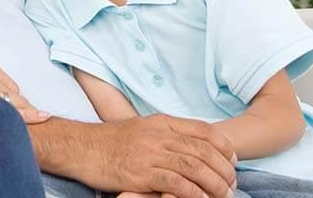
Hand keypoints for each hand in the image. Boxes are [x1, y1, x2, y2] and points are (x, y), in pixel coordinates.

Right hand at [100, 114, 236, 197]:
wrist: (80, 147)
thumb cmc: (109, 140)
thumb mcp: (140, 127)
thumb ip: (165, 133)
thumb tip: (190, 144)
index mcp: (161, 122)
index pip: (204, 130)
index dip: (224, 146)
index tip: (232, 160)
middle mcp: (158, 135)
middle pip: (204, 151)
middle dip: (224, 170)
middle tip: (232, 184)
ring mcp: (150, 153)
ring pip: (195, 168)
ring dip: (215, 184)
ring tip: (224, 195)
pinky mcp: (141, 173)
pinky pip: (177, 184)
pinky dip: (194, 194)